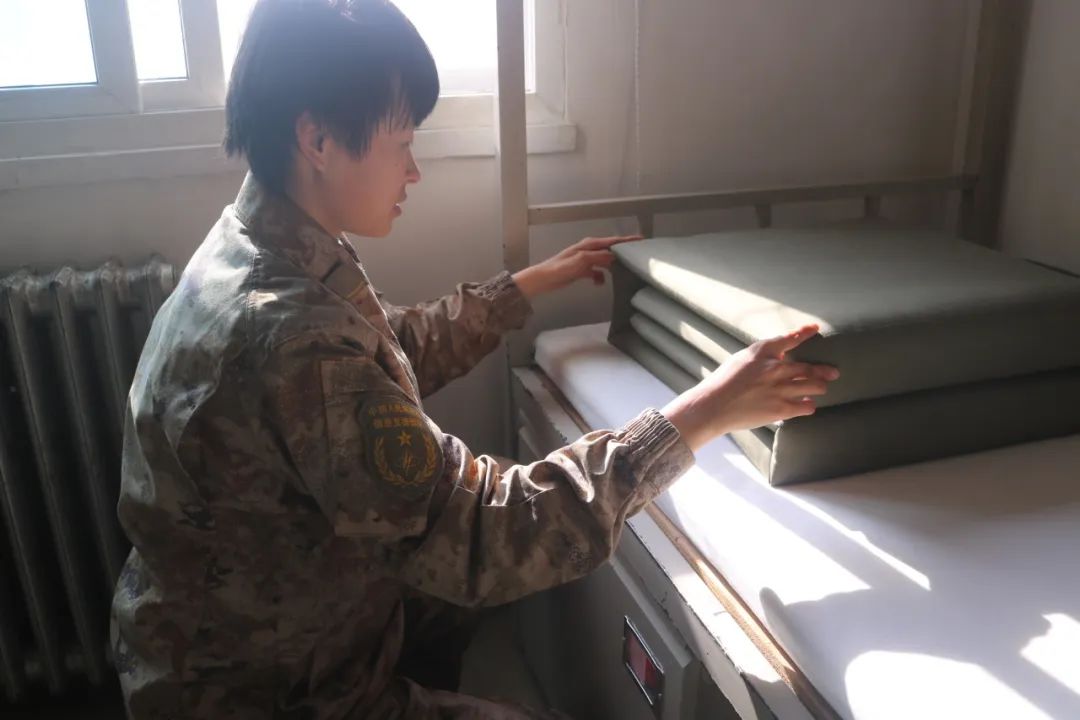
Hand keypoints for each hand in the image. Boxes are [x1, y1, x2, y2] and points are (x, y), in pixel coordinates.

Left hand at [512, 235, 641, 298]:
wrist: (543, 279)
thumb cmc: (559, 268)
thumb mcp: (581, 261)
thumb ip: (598, 257)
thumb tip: (614, 255)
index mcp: (589, 245)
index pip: (612, 241)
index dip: (627, 240)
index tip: (640, 240)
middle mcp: (588, 250)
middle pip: (610, 250)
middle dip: (622, 253)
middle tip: (635, 257)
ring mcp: (585, 260)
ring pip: (604, 261)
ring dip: (612, 267)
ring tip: (623, 272)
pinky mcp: (581, 270)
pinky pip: (596, 273)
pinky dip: (600, 277)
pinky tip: (600, 283)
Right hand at [661, 324, 838, 451]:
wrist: (712, 406)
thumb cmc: (721, 383)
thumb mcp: (739, 360)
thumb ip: (760, 358)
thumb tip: (777, 359)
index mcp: (762, 353)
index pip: (790, 339)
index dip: (804, 333)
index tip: (815, 329)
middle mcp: (775, 368)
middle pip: (808, 367)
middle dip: (824, 370)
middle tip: (833, 372)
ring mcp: (780, 388)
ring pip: (813, 386)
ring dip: (820, 387)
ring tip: (822, 389)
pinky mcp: (781, 409)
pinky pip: (806, 406)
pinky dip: (809, 405)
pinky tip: (810, 405)